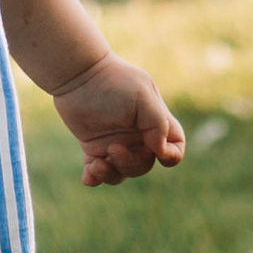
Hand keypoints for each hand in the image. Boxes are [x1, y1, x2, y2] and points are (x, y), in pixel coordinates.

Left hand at [52, 54, 185, 187]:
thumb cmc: (113, 82)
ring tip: (96, 165)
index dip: (171, 156)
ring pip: (121, 173)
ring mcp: (115, 143)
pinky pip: (97, 172)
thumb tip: (160, 150)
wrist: (78, 74)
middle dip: (130, 164)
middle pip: (144, 165)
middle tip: (112, 148)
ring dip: (111, 174)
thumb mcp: (143, 97)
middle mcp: (137, 136)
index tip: (156, 150)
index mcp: (155, 123)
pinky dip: (94, 178)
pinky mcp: (92, 147)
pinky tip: (88, 175)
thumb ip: (158, 124)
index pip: (174, 148)